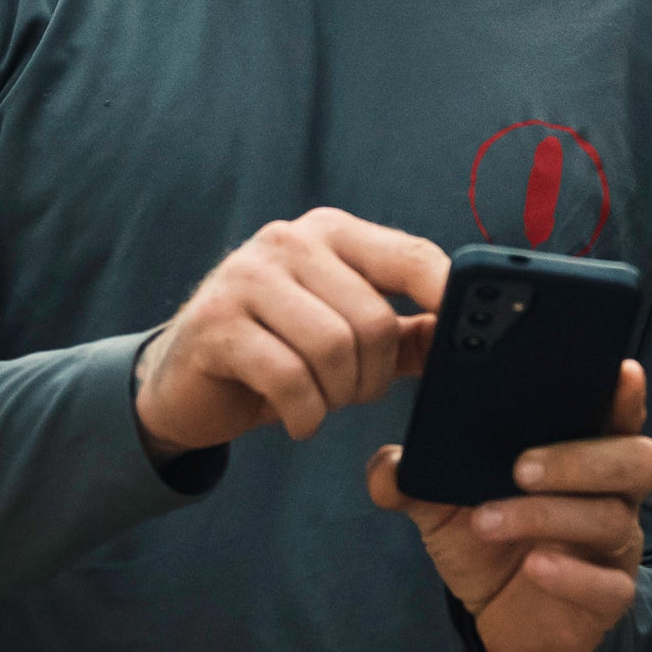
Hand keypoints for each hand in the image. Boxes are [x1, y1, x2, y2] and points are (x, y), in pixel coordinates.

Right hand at [135, 210, 449, 458]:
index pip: (410, 256)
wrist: (183, 382)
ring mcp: (246, 278)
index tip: (466, 338)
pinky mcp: (216, 324)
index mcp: (330, 232)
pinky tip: (298, 419)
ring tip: (320, 402)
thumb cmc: (277, 353)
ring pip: (333, 348)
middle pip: (373, 320)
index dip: (447, 298)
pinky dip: (305, 413)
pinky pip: (290, 378)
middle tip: (352, 393)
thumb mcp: (344, 335)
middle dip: (374, 376)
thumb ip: (404, 331)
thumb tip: (468, 335)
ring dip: (337, 396)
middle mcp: (288, 241)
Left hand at [366, 362, 651, 651]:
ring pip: (612, 518)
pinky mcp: (608, 596)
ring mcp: (614, 546)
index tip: (618, 371)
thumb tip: (385, 466)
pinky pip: (608, 585)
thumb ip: (416, 479)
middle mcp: (611, 495)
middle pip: (636, 460)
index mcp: (582, 456)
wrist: (505, 621)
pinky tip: (535, 567)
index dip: (626, 393)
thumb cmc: (490, 544)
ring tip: (489, 520)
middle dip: (579, 458)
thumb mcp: (445, 507)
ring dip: (548, 515)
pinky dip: (571, 574)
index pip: (620, 415)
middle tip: (519, 467)